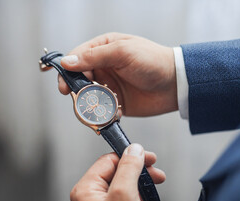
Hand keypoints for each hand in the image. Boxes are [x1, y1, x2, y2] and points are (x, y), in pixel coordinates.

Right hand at [58, 32, 176, 115]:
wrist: (175, 84)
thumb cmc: (153, 61)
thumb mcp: (123, 52)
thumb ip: (95, 57)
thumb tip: (68, 62)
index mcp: (104, 48)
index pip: (77, 57)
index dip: (68, 70)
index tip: (64, 84)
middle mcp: (104, 66)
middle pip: (79, 78)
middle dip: (76, 89)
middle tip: (78, 98)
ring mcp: (109, 85)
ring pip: (88, 95)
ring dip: (88, 103)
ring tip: (96, 107)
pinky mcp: (116, 102)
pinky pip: (101, 109)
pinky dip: (102, 113)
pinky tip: (112, 112)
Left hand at [70, 144, 165, 200]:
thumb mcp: (125, 195)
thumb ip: (129, 168)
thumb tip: (133, 149)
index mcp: (86, 189)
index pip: (108, 161)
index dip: (129, 156)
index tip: (146, 156)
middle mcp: (91, 197)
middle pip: (116, 171)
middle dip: (138, 169)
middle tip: (154, 170)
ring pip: (123, 182)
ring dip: (140, 180)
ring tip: (156, 182)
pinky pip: (125, 196)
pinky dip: (138, 193)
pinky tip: (147, 196)